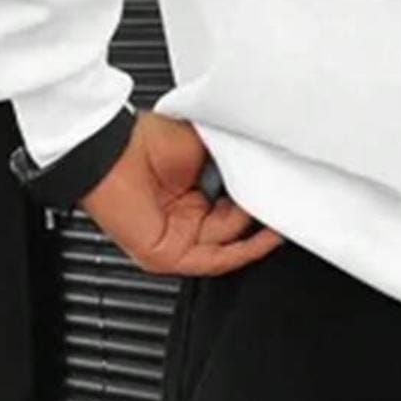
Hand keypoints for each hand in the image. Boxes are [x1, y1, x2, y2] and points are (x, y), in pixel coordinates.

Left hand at [77, 108, 286, 276]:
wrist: (112, 150)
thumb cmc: (148, 140)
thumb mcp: (206, 147)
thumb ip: (236, 162)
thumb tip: (266, 167)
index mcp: (193, 192)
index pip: (238, 206)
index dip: (262, 200)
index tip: (286, 189)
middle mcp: (187, 217)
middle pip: (238, 228)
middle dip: (264, 216)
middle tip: (288, 199)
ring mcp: (178, 238)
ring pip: (232, 245)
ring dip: (259, 232)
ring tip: (283, 213)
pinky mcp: (169, 255)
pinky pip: (215, 261)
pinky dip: (245, 251)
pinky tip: (267, 236)